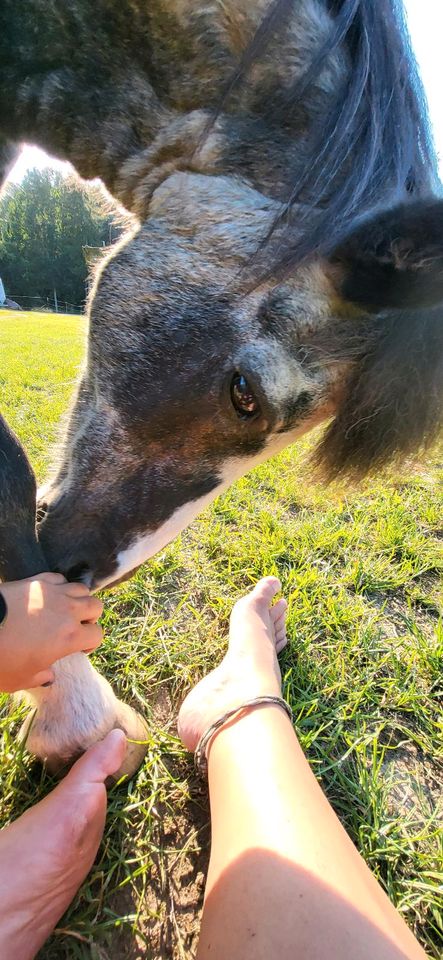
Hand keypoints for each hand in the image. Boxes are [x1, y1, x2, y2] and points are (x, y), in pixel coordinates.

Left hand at [0, 573, 102, 691]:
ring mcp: (54, 593)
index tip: (78, 649)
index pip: (97, 635)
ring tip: (64, 609)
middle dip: (90, 617)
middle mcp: (68, 611)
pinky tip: (49, 596)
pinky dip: (59, 586)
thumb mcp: (20, 680)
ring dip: (78, 599)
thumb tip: (48, 675)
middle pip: (96, 606)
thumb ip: (41, 678)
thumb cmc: (1, 658)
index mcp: (70, 637)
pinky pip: (60, 578)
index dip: (90, 643)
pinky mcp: (37, 580)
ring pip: (81, 589)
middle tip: (75, 627)